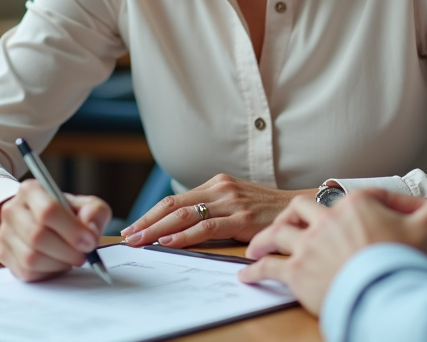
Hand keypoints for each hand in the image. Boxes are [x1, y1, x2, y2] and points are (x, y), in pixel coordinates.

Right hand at [0, 179, 111, 281]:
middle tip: (83, 255)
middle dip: (66, 251)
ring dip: (58, 263)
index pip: (48, 211)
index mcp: (31, 190)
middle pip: (37, 236)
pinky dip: (47, 273)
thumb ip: (94, 213)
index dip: (72, 230)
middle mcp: (12, 210)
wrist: (45, 223)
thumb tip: (89, 231)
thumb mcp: (86, 205)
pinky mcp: (4, 256)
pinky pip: (26, 272)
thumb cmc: (67, 213)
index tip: (90, 241)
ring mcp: (4, 234)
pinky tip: (57, 263)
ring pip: (30, 258)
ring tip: (70, 258)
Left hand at [120, 173, 314, 248]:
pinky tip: (168, 242)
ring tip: (139, 241)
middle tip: (128, 236)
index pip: (175, 199)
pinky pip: (206, 227)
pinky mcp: (240, 218)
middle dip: (147, 222)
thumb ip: (212, 209)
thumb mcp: (236, 203)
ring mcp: (230, 202)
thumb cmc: (266, 210)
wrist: (298, 208)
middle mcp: (220, 189)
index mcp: (216, 184)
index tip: (133, 227)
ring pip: (185, 215)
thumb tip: (181, 228)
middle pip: (174, 205)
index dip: (151, 214)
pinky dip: (184, 236)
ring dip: (157, 230)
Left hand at [237, 190, 426, 314]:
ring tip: (256, 246)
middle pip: (300, 208)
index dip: (338, 204)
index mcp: (356, 204)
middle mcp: (328, 219)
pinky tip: (247, 275)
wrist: (390, 292)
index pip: (341, 196)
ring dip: (265, 238)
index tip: (334, 213)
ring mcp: (310, 245)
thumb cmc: (410, 261)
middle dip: (290, 214)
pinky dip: (255, 270)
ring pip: (278, 232)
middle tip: (284, 224)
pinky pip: (268, 268)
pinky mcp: (298, 272)